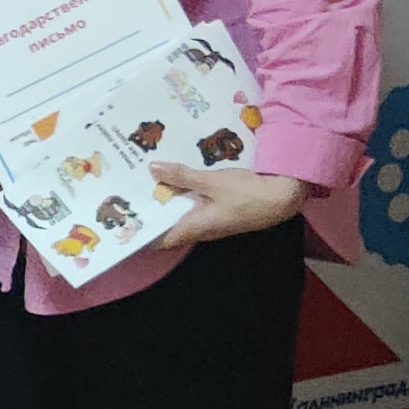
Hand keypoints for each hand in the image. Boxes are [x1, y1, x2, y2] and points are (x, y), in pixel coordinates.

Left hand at [148, 163, 308, 249]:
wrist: (285, 196)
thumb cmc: (247, 193)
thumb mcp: (211, 181)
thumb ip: (182, 176)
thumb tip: (153, 169)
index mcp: (196, 227)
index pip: (162, 239)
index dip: (142, 233)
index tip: (124, 220)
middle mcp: (203, 230)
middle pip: (171, 225)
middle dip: (153, 211)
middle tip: (132, 193)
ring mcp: (215, 222)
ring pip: (185, 215)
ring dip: (170, 201)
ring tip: (151, 181)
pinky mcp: (224, 213)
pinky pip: (199, 207)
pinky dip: (187, 196)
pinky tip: (182, 179)